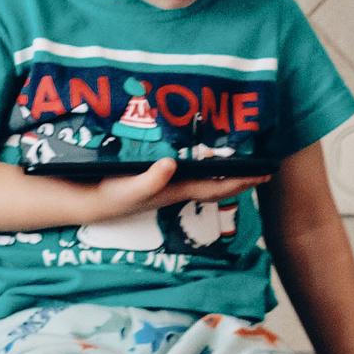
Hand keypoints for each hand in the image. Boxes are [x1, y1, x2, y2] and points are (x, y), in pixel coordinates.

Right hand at [79, 158, 261, 219]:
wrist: (88, 199)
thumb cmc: (110, 195)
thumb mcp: (128, 188)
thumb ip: (149, 180)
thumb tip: (171, 164)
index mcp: (176, 190)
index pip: (216, 188)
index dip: (241, 182)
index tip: (264, 174)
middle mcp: (177, 187)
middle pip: (217, 185)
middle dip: (241, 178)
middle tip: (265, 168)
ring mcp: (168, 183)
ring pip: (205, 178)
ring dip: (225, 171)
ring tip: (243, 161)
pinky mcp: (158, 176)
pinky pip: (190, 170)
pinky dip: (204, 163)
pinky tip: (206, 154)